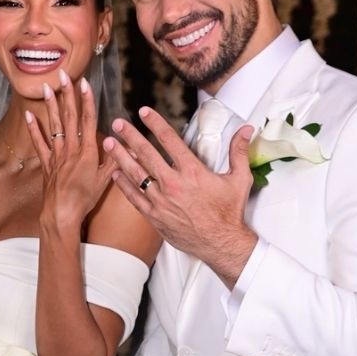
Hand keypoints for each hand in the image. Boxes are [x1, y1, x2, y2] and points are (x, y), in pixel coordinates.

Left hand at [26, 69, 115, 230]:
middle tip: (63, 75)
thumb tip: (128, 145)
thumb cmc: (85, 199)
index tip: (84, 83)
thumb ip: (115, 160)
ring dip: (51, 105)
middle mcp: (71, 149)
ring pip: (54, 125)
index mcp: (87, 151)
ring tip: (47, 86)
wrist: (62, 213)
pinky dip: (34, 129)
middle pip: (69, 116)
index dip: (86, 100)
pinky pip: (39, 143)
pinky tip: (30, 115)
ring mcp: (57, 155)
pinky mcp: (47, 164)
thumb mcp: (105, 180)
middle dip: (67, 94)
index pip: (88, 120)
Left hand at [103, 106, 256, 287]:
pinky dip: (123, 185)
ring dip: (121, 157)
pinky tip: (115, 173)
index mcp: (192, 172)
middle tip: (118, 123)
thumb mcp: (240, 179)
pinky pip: (134, 198)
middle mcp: (173, 184)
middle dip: (130, 136)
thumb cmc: (229, 213)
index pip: (170, 140)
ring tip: (109, 143)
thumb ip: (239, 152)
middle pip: (147, 154)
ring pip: (136, 174)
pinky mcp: (155, 216)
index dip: (156, 123)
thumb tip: (246, 130)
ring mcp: (161, 201)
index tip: (144, 112)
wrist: (221, 243)